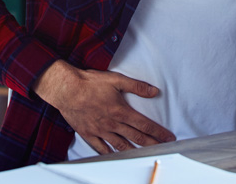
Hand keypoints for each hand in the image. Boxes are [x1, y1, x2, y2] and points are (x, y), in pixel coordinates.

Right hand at [33, 60, 175, 153]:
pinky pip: (101, 149)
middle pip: (136, 137)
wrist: (66, 89)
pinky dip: (111, 154)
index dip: (158, 132)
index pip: (144, 124)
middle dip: (152, 143)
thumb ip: (136, 86)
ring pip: (121, 145)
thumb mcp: (115, 79)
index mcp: (121, 111)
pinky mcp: (89, 134)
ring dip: (135, 151)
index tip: (169, 137)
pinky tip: (117, 157)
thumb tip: (154, 91)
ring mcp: (100, 131)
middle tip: (163, 148)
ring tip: (145, 155)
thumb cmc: (89, 83)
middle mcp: (112, 124)